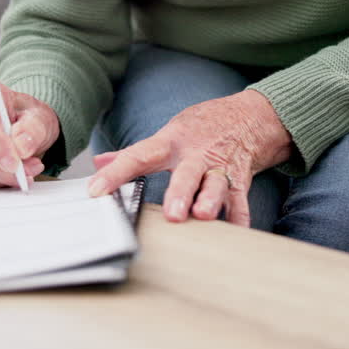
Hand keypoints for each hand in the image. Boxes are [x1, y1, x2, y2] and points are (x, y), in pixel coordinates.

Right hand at [0, 79, 59, 188]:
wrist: (21, 123)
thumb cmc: (27, 115)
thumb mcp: (40, 116)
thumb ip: (33, 129)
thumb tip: (21, 148)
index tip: (15, 162)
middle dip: (1, 168)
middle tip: (28, 172)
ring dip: (0, 176)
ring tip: (26, 171)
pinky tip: (10, 174)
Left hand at [86, 90, 291, 225]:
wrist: (252, 115)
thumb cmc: (204, 126)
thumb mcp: (168, 132)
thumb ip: (134, 152)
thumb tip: (98, 162)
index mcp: (171, 142)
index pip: (138, 156)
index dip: (115, 173)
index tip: (96, 190)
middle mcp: (195, 154)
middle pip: (186, 173)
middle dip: (179, 192)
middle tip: (172, 213)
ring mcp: (220, 166)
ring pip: (216, 184)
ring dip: (210, 200)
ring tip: (202, 215)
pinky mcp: (241, 178)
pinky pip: (240, 200)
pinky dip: (239, 217)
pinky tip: (236, 232)